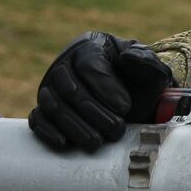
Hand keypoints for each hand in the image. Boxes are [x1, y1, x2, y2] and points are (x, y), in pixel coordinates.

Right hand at [29, 31, 174, 152]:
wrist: (133, 101)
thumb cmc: (141, 82)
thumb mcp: (152, 69)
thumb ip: (146, 61)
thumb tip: (127, 57)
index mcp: (90, 46)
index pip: (90, 65)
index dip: (105, 87)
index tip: (125, 108)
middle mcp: (65, 64)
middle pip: (69, 88)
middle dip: (93, 112)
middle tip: (116, 130)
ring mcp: (51, 87)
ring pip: (53, 105)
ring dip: (74, 126)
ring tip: (96, 142)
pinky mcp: (44, 108)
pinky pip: (38, 118)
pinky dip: (48, 131)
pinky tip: (64, 144)